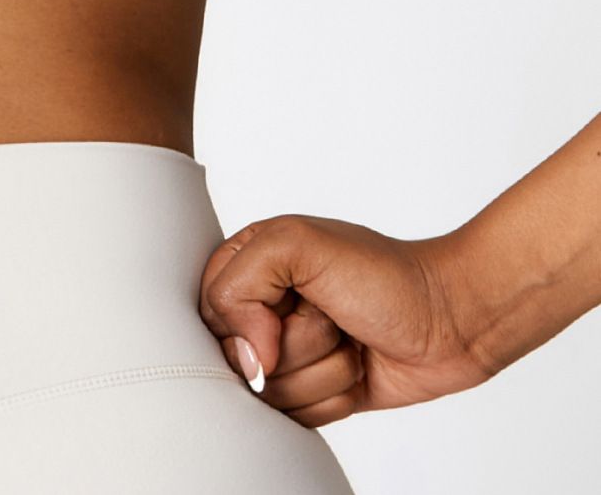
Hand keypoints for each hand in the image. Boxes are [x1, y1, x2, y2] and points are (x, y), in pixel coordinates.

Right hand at [197, 214, 488, 426]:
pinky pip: (299, 418)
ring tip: (348, 339)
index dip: (246, 325)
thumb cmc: (384, 274)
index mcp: (248, 262)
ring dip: (322, 372)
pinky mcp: (315, 388)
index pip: (210, 310)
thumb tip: (249, 361)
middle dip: (293, 347)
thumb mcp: (299, 244)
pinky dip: (334, 397)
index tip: (285, 311)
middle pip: (239, 360)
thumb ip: (241, 283)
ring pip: (273, 395)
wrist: (452, 319)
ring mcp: (289, 350)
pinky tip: (357, 368)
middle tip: (328, 316)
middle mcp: (263, 306)